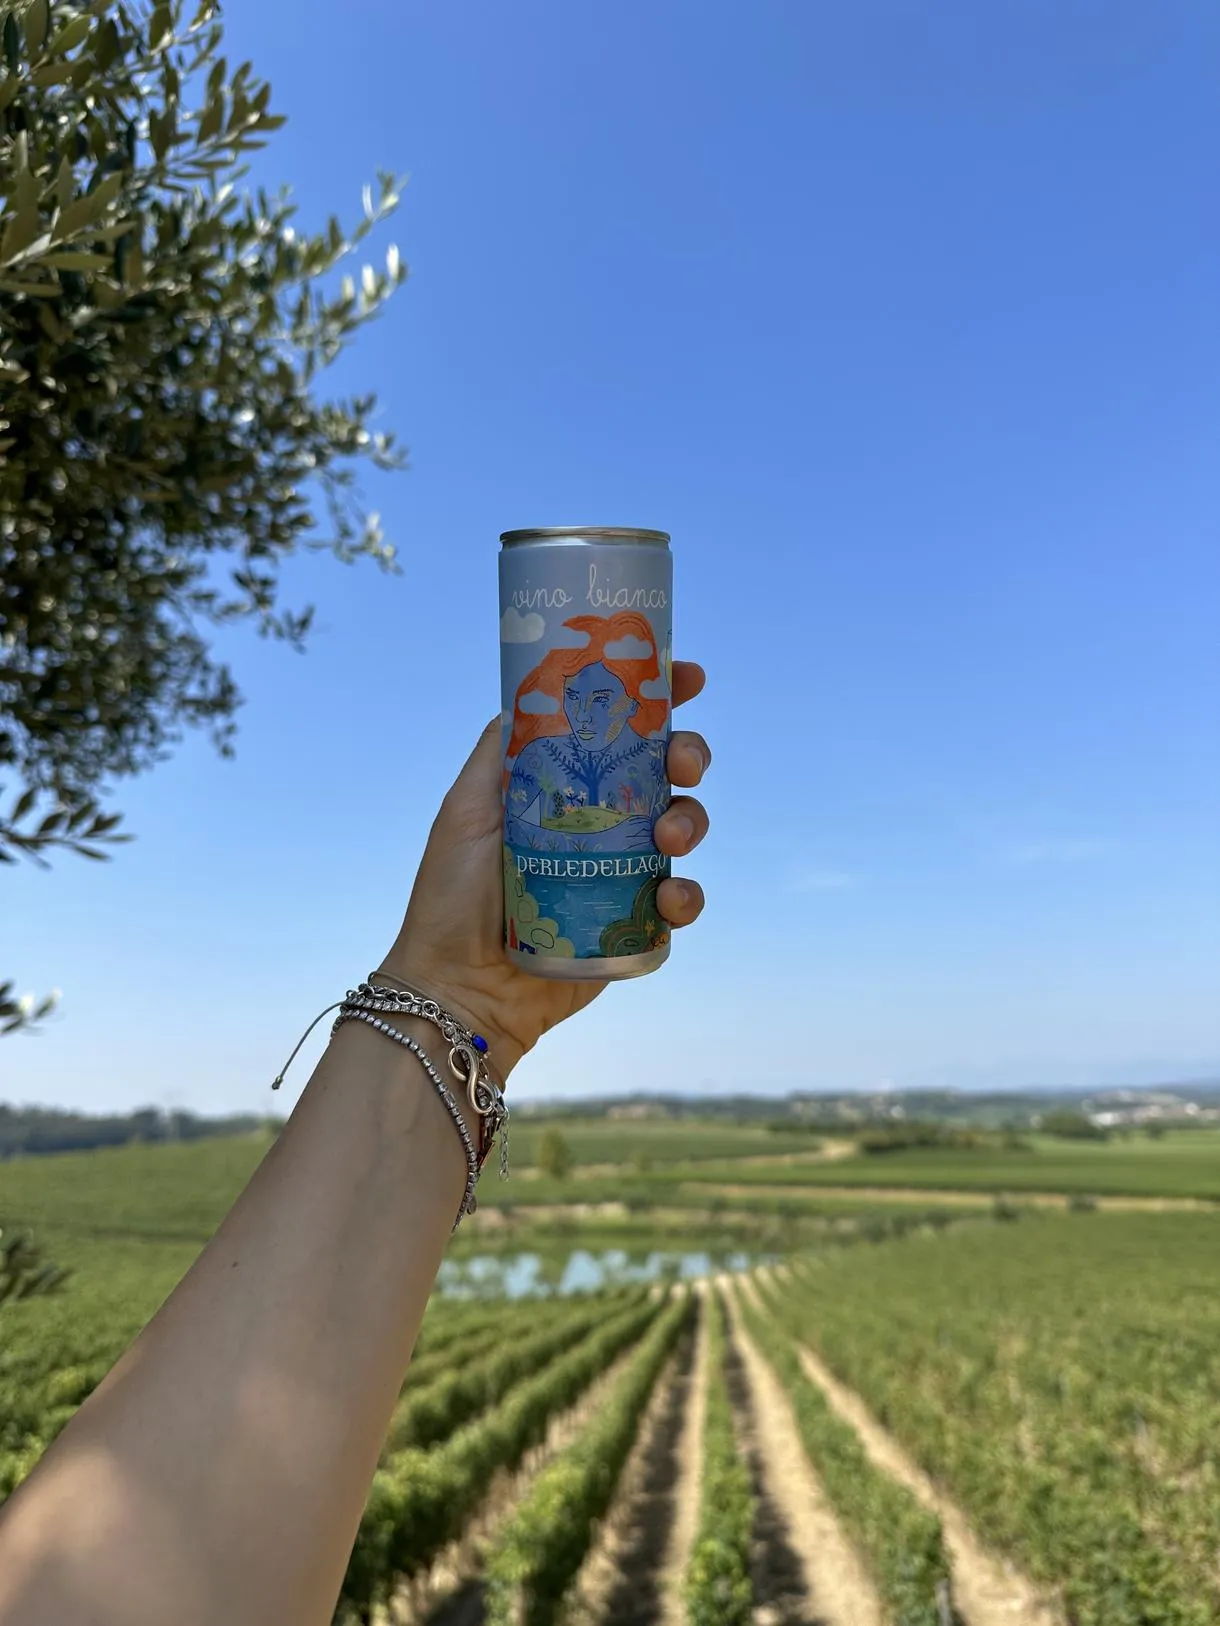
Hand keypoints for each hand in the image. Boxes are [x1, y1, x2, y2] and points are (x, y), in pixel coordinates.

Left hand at [380, 662, 710, 1078]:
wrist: (460, 986)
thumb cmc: (453, 896)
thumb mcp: (467, 808)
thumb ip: (502, 750)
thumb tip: (534, 686)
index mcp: (566, 788)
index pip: (621, 732)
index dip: (659, 699)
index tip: (690, 676)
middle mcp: (601, 824)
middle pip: (666, 772)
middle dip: (688, 754)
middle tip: (683, 760)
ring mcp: (623, 874)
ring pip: (684, 828)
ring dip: (692, 819)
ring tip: (670, 836)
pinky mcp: (636, 927)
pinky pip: (682, 902)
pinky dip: (687, 896)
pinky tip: (669, 897)